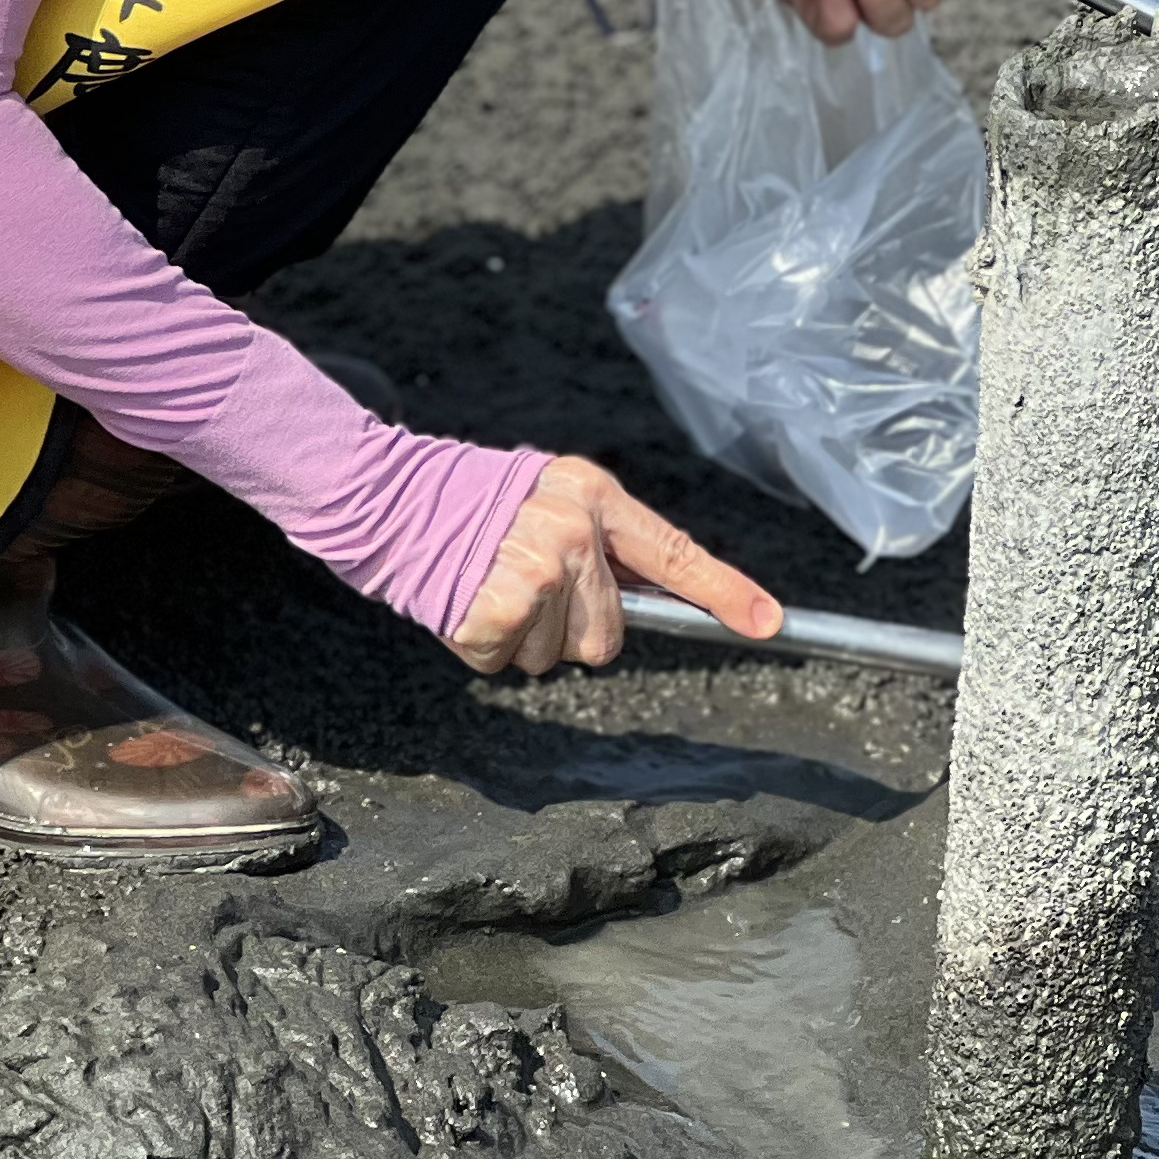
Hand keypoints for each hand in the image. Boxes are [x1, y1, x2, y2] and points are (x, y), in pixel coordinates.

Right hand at [445, 455, 781, 674]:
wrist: (389, 495)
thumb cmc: (473, 502)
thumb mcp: (550, 498)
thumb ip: (601, 542)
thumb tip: (655, 598)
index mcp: (595, 497)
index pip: (673, 553)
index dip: (725, 592)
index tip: (769, 623)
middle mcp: (574, 532)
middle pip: (608, 635)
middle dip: (569, 628)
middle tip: (524, 585)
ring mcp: (537, 572)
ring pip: (558, 655)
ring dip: (523, 637)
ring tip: (489, 585)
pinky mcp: (496, 610)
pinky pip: (509, 662)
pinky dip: (484, 647)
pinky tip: (466, 602)